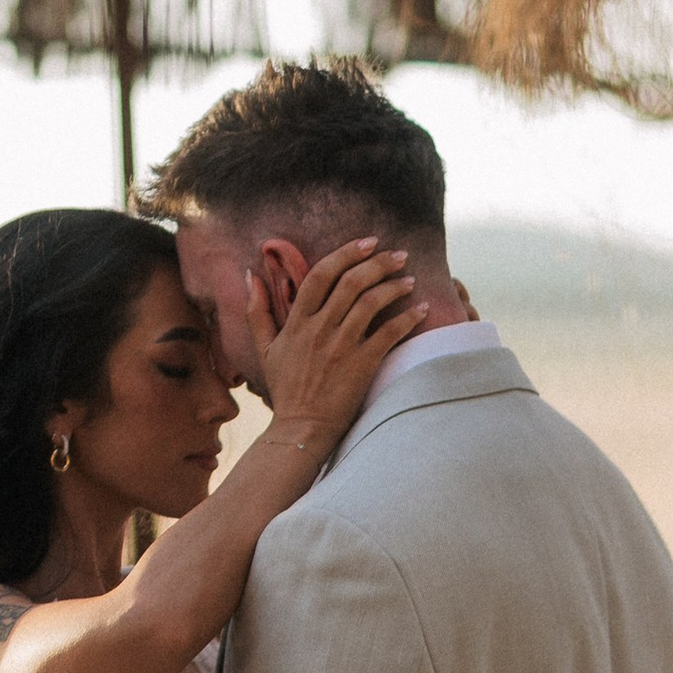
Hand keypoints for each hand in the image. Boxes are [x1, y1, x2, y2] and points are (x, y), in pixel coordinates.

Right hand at [247, 238, 426, 457]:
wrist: (301, 429)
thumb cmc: (286, 389)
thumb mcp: (264, 349)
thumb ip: (257, 310)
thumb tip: (250, 274)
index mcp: (297, 322)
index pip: (321, 274)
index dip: (346, 253)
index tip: (368, 242)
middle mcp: (319, 329)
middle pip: (351, 282)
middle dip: (378, 262)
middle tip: (398, 254)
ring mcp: (341, 347)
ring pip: (371, 302)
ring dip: (395, 285)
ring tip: (410, 279)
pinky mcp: (361, 365)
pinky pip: (389, 333)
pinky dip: (408, 318)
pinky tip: (422, 309)